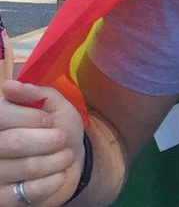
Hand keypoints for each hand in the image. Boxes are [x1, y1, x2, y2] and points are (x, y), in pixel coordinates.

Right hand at [0, 81, 82, 206]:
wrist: (69, 159)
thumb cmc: (56, 127)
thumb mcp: (52, 104)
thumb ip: (35, 94)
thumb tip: (9, 86)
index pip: (2, 116)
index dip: (31, 117)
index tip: (49, 120)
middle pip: (15, 142)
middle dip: (49, 139)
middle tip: (62, 138)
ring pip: (27, 166)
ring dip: (56, 159)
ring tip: (65, 155)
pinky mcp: (4, 199)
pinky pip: (29, 192)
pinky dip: (52, 181)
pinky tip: (59, 174)